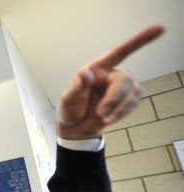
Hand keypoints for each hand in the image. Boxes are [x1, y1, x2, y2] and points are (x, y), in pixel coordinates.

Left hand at [57, 25, 163, 139]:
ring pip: (132, 92)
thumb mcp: (68, 100)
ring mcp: (121, 87)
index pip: (119, 52)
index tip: (159, 29)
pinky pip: (134, 102)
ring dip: (119, 108)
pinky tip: (110, 119)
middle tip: (101, 113)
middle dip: (114, 98)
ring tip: (104, 119)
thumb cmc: (70, 109)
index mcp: (97, 68)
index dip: (139, 40)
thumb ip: (77, 87)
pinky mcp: (127, 99)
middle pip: (125, 79)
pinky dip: (122, 113)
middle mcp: (111, 74)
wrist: (76, 126)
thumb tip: (86, 72)